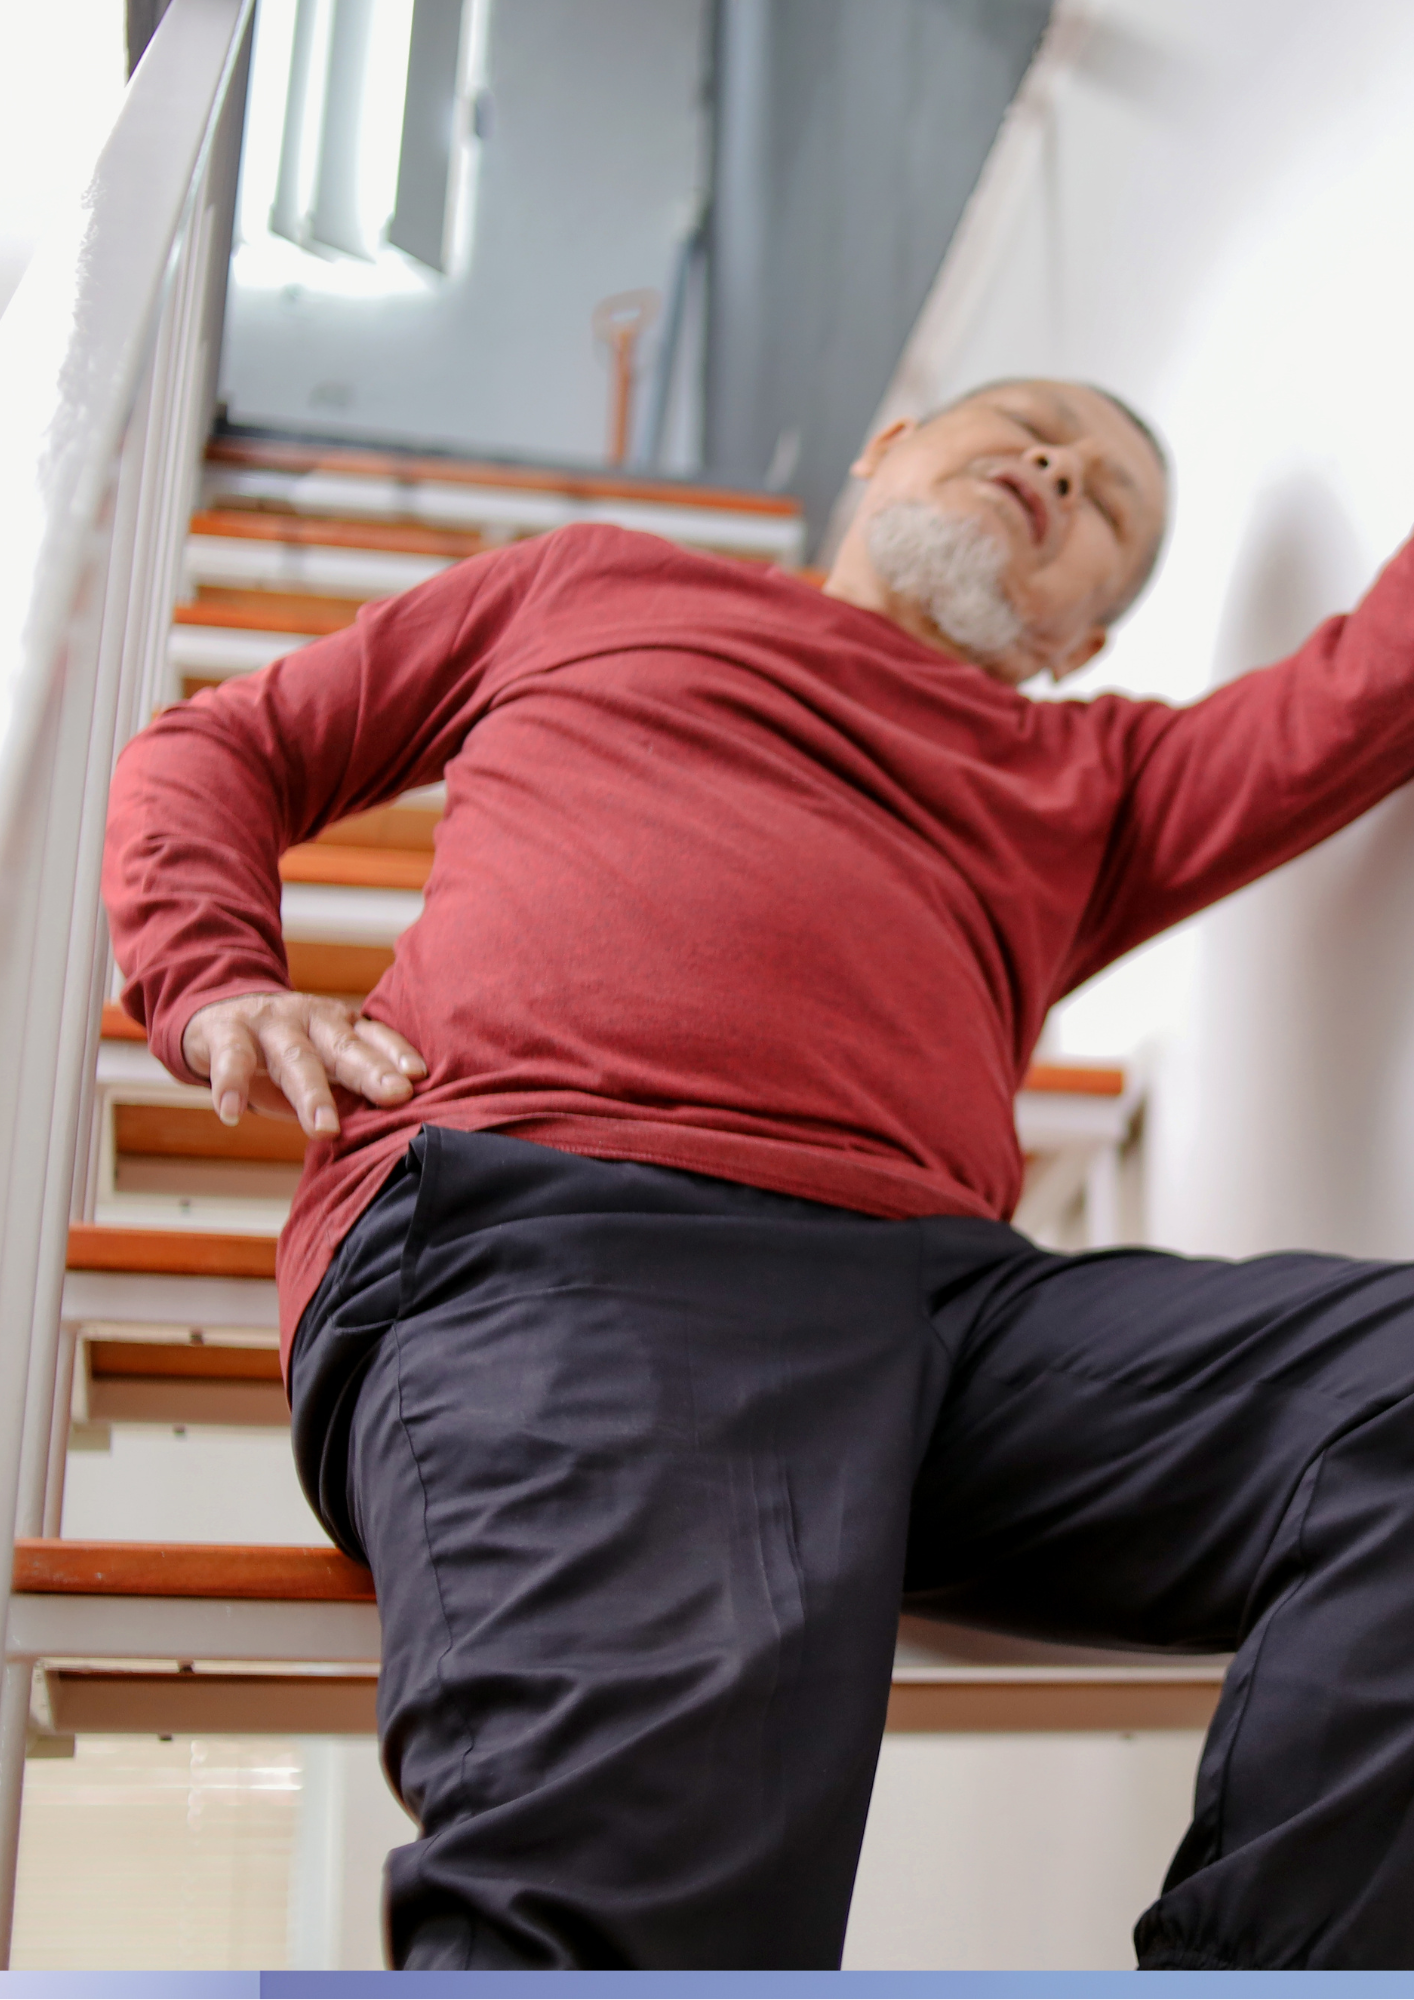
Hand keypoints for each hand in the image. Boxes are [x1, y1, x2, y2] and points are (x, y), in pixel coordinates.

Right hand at [181, 991, 426, 1138]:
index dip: (397, 1054)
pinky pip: (233, 1059)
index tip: (419, 1077)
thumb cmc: (285, 1050)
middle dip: (371, 1072)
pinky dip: (231, 1085)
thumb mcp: (322, 1062)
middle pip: (344, 1047)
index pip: (375, 1037)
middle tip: (396, 1096)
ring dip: (311, 1094)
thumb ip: (348, 1088)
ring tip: (324, 1129)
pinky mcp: (228, 1031)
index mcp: (341, 1026)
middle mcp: (312, 1019)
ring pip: (295, 1058)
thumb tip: (390, 1132)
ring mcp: (271, 1023)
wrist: (217, 1015)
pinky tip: (232, 1112)